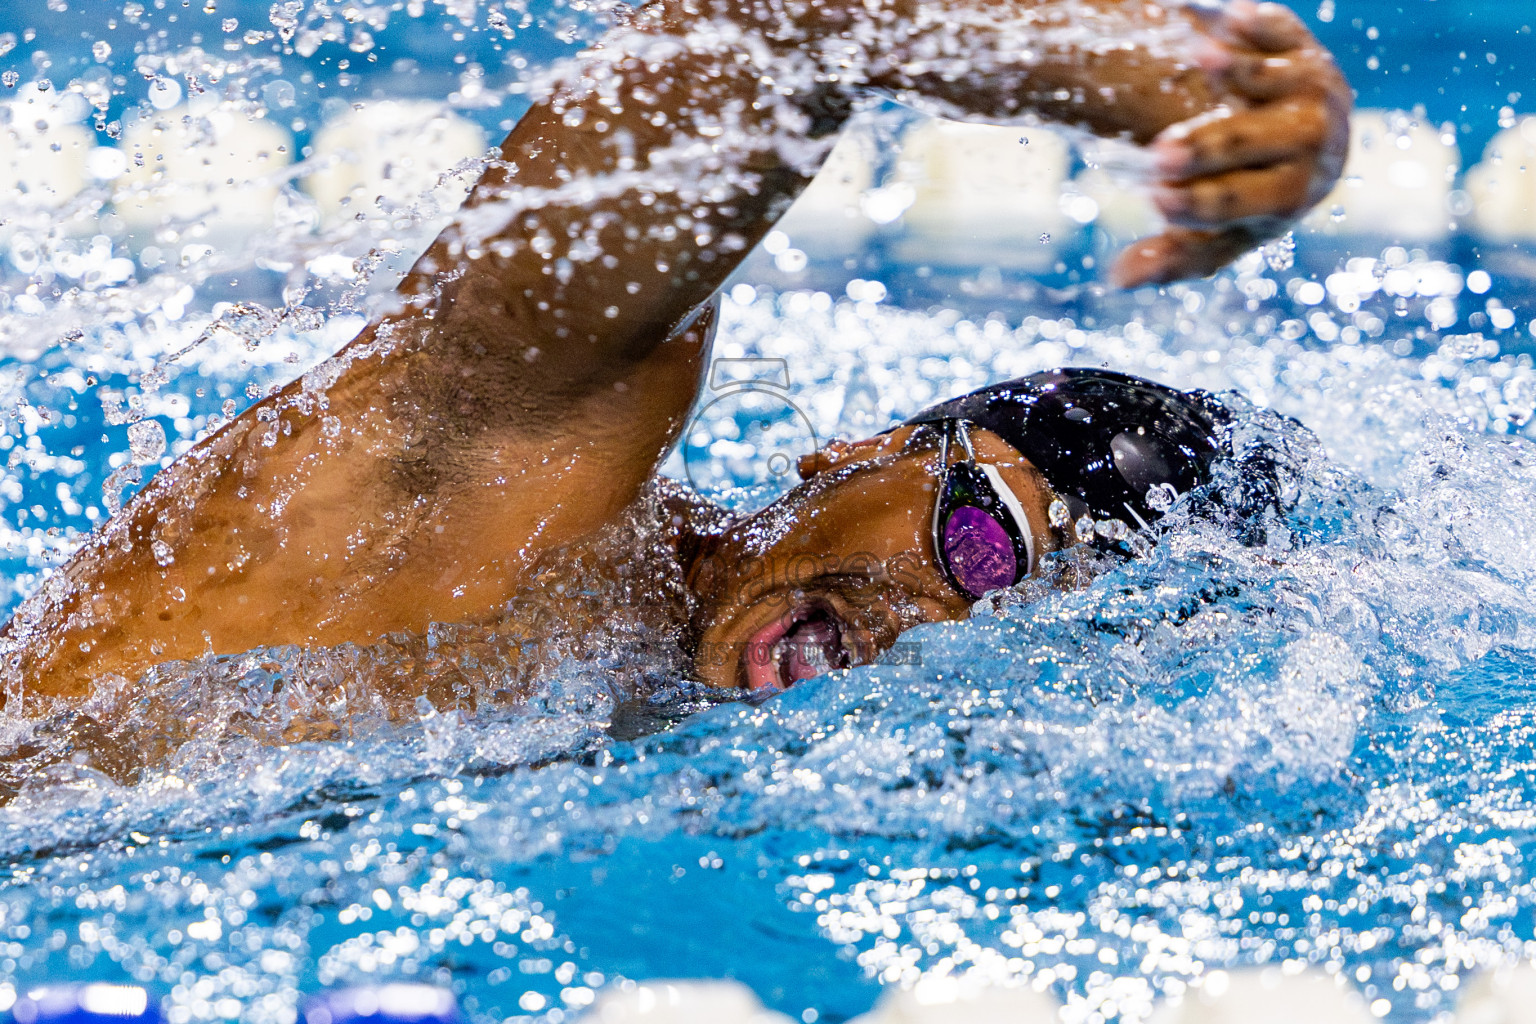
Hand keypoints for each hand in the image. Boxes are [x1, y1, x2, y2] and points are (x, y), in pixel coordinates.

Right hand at [1111, 0, 1351, 287]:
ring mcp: (1314, 89)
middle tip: (1158, 155)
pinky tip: (1221, 18)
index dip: (1201, 203)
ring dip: (1239, 70)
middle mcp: (1313, 142)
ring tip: (1198, 59)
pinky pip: (1281, 32)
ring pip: (1277, 79)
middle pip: (1258, 141)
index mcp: (1292, 195)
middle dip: (1209, 147)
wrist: (1308, 139)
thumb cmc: (1250, 196)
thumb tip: (1117, 280)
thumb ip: (1172, 255)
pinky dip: (1255, 25)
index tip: (1155, 199)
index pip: (1246, 200)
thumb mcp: (1216, 233)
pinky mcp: (1303, 46)